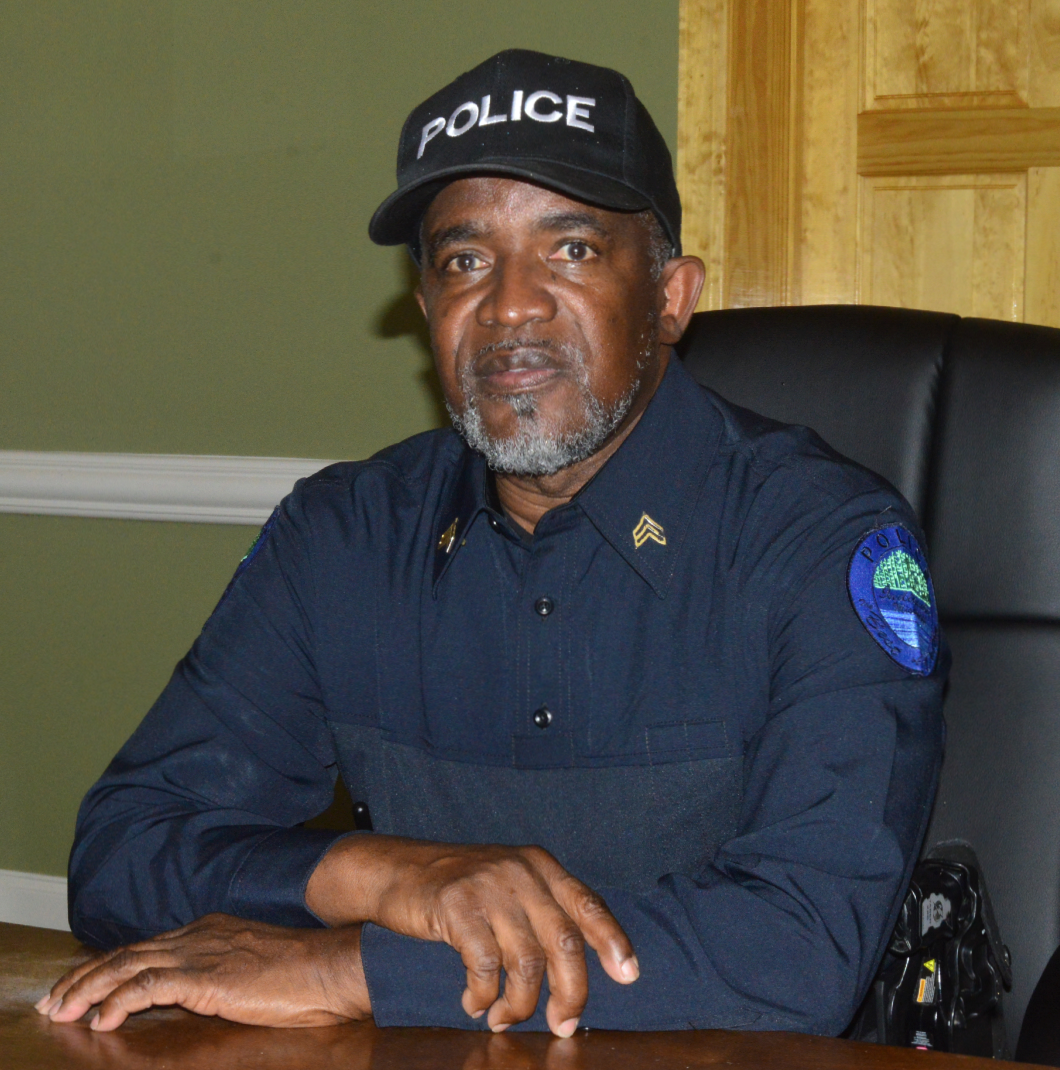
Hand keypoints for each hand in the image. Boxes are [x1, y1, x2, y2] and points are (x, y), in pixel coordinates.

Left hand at [36, 913, 370, 1031]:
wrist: (328, 966)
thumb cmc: (302, 974)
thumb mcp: (253, 966)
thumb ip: (220, 972)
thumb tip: (198, 991)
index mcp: (209, 930)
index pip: (145, 946)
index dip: (108, 965)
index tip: (81, 985)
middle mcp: (198, 935)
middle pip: (127, 952)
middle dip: (85, 976)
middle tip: (55, 999)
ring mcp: (200, 953)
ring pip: (127, 966)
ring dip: (88, 990)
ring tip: (62, 1012)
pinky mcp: (204, 977)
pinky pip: (146, 987)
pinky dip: (117, 1002)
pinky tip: (100, 1020)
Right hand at [305, 837, 637, 1035]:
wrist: (399, 870)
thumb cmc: (460, 888)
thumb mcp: (508, 883)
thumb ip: (540, 912)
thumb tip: (574, 972)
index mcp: (540, 865)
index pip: (588, 904)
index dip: (612, 940)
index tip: (629, 976)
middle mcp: (521, 871)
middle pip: (564, 941)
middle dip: (570, 992)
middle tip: (562, 1025)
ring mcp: (489, 887)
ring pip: (527, 961)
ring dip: (521, 1004)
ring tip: (505, 1019)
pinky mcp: (456, 906)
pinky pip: (484, 966)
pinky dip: (484, 996)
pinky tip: (475, 1004)